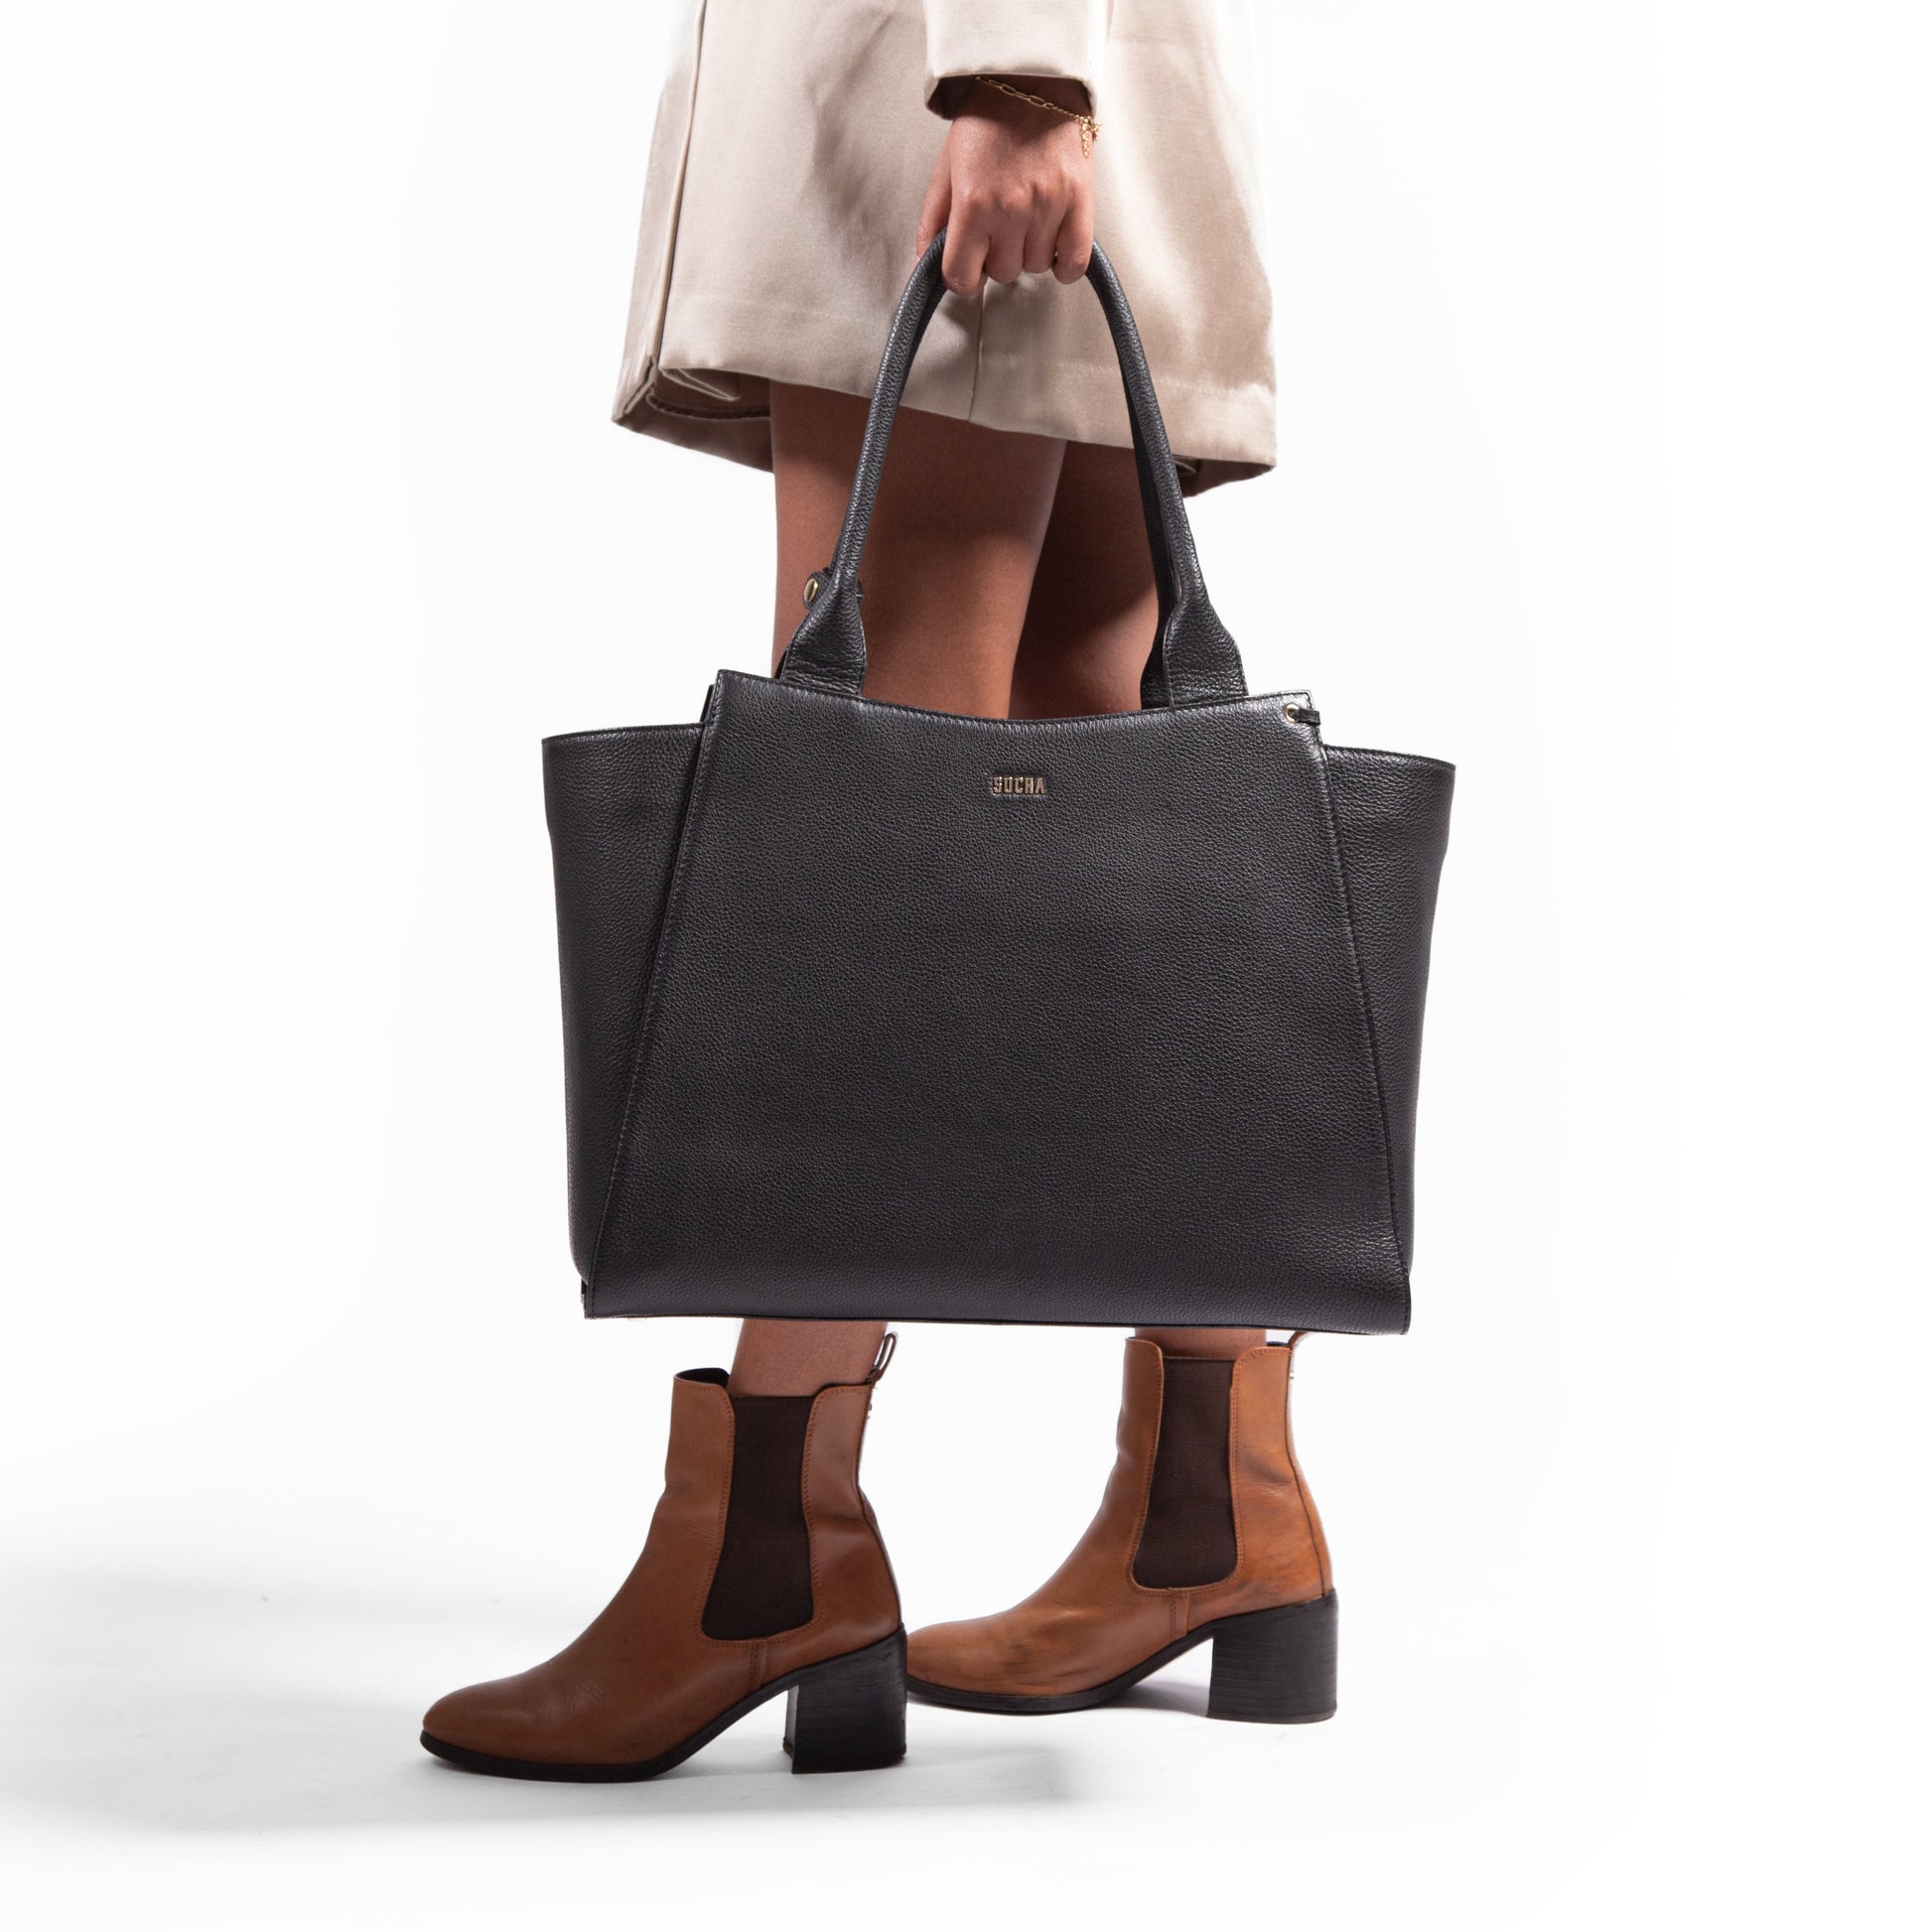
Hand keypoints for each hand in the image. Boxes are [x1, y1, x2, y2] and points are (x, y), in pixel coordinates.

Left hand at [915, 76, 1094, 296]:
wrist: (1032, 80)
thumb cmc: (987, 120)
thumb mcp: (947, 167)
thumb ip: (932, 220)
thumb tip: (924, 263)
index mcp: (972, 203)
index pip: (961, 277)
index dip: (961, 276)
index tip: (967, 264)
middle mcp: (1011, 210)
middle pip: (1002, 274)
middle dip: (996, 257)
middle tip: (998, 226)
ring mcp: (1048, 207)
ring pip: (1036, 267)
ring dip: (1029, 252)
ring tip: (1026, 219)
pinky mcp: (1079, 202)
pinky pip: (1074, 263)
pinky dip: (1064, 264)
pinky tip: (1053, 243)